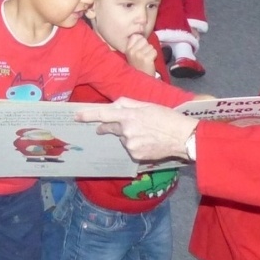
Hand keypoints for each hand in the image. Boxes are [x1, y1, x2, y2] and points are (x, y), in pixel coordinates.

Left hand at [73, 97, 196, 162]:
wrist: (182, 137)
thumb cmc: (167, 117)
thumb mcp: (147, 104)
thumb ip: (128, 103)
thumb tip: (114, 105)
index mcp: (129, 115)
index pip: (103, 114)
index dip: (88, 115)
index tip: (76, 116)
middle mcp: (126, 130)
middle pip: (111, 127)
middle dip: (110, 126)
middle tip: (123, 124)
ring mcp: (130, 145)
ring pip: (122, 138)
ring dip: (128, 135)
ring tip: (147, 133)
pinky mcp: (135, 155)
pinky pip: (130, 148)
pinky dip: (136, 145)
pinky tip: (148, 142)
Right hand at [123, 33, 157, 74]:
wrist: (141, 81)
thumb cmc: (138, 66)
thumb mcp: (132, 55)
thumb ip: (135, 45)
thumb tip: (141, 35)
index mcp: (127, 49)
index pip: (136, 36)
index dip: (141, 41)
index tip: (140, 48)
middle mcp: (132, 51)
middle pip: (144, 40)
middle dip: (146, 47)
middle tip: (144, 56)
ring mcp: (139, 55)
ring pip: (150, 46)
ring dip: (150, 52)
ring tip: (146, 60)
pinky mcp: (146, 58)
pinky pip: (154, 51)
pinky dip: (154, 56)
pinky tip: (150, 62)